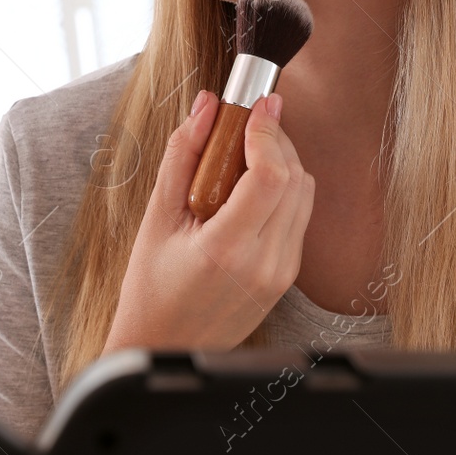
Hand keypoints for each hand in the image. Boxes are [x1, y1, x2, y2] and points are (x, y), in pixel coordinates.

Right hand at [103, 90, 314, 353]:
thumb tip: (206, 106)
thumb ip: (182, 155)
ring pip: (305, 195)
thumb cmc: (150, 290)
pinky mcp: (288, 277)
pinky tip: (251, 189)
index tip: (256, 106)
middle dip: (276, 138)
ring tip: (246, 154)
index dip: (267, 132)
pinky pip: (300, 217)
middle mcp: (264, 263)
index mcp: (226, 249)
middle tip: (248, 122)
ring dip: (284, 162)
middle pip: (295, 178)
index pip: (270, 176)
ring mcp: (282, 274)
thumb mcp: (156, 219)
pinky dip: (284, 191)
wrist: (165, 347)